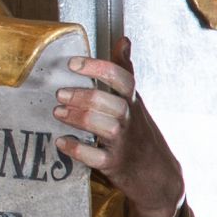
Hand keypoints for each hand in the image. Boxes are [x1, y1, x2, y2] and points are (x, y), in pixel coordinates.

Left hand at [57, 45, 186, 216]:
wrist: (158, 176)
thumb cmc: (140, 132)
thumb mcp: (135, 101)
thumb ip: (125, 72)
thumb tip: (123, 40)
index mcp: (132, 102)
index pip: (123, 79)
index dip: (99, 68)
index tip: (73, 63)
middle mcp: (130, 121)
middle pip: (112, 103)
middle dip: (83, 96)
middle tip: (59, 94)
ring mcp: (124, 144)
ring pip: (106, 127)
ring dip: (79, 118)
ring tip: (58, 113)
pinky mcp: (115, 165)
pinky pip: (96, 158)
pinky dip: (77, 149)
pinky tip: (61, 142)